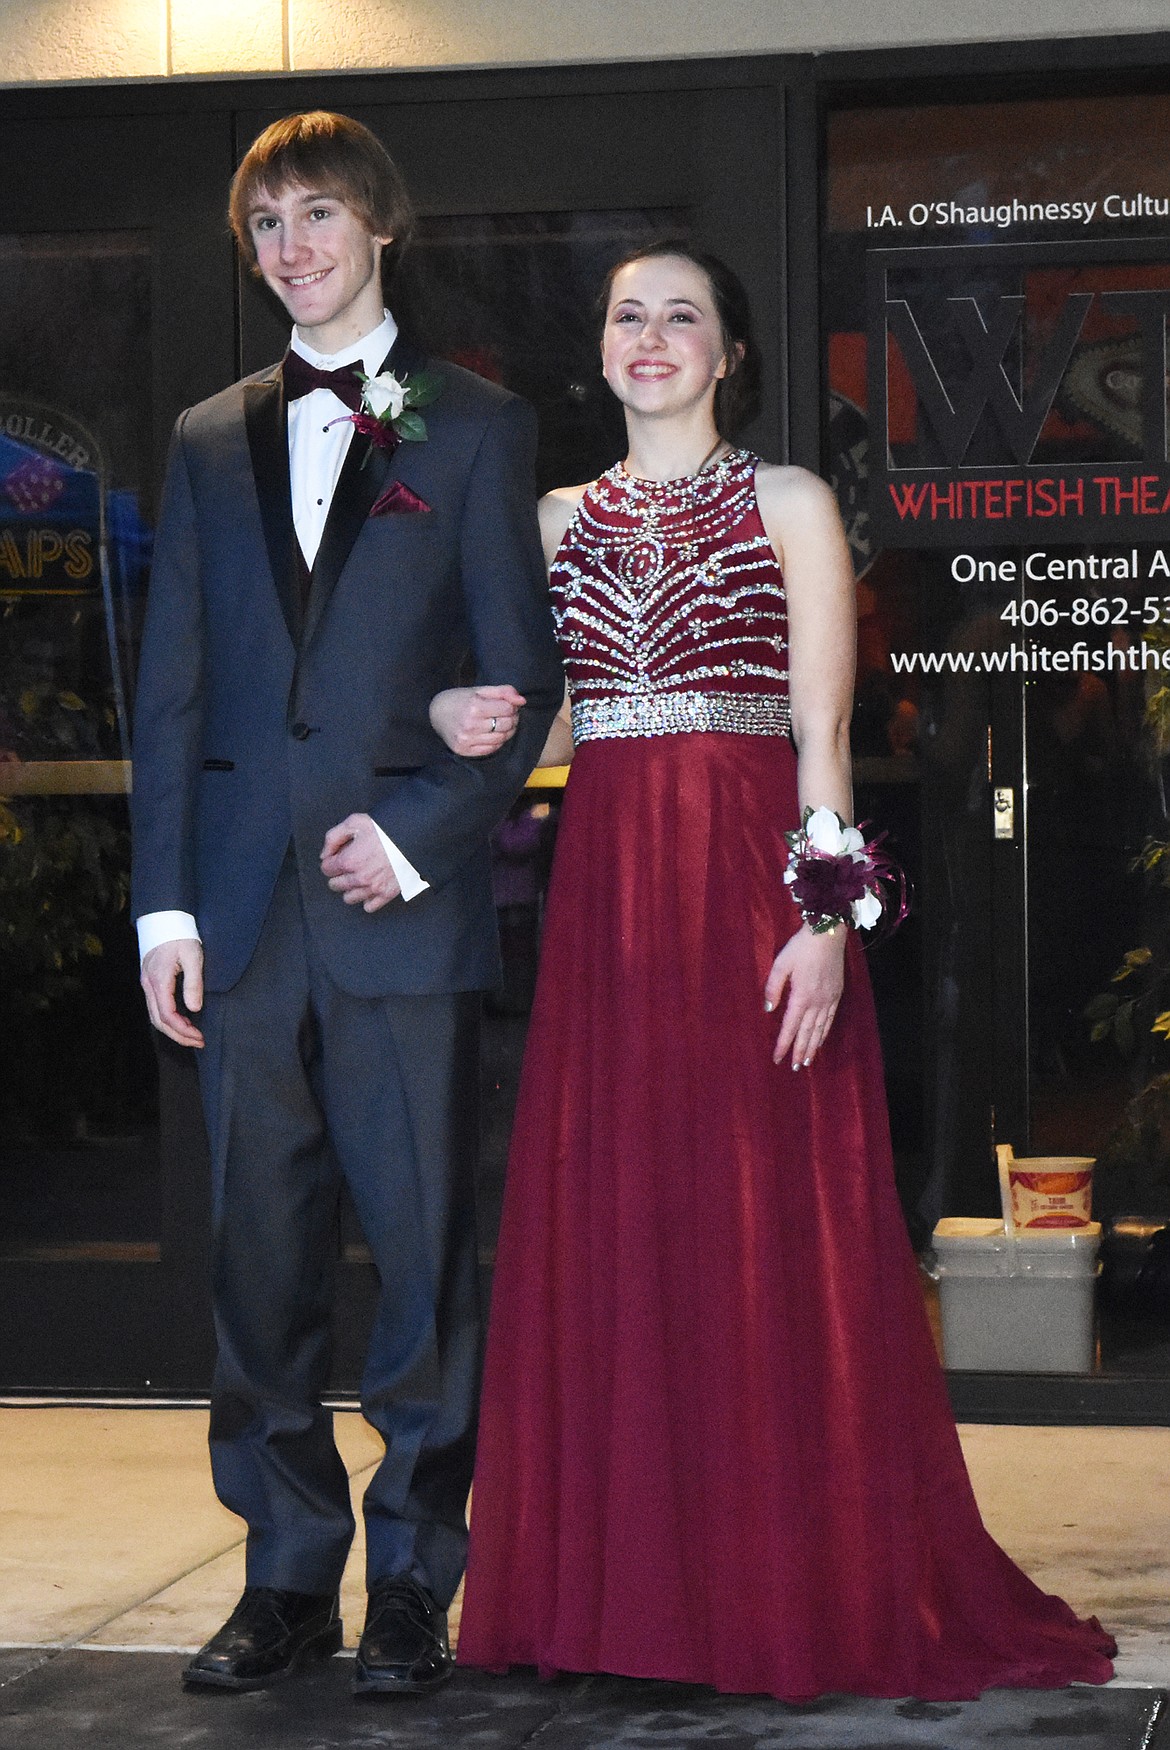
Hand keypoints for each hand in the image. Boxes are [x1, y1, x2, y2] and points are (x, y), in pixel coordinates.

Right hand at [141, 938, 203, 1047]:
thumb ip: (193, 983)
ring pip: (155, 1016)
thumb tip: (194, 1009)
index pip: (167, 1015)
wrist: (164, 920)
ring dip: (172, 1030)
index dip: (183, 1030)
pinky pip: (155, 1008)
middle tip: (198, 1042)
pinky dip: (168, 1020)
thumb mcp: (193, 956)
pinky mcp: (150, 982)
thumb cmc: (180, 936)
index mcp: (158, 981)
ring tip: (192, 1036)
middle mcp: (148, 986)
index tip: (199, 1037)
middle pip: (158, 1021)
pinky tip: (181, 1022)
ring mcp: (147, 984)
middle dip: (178, 1036)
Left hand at [320, 814, 401, 911]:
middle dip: (337, 875)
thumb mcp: (354, 822)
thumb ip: (333, 838)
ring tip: (357, 878)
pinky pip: (369, 907)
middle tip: (347, 866)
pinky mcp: (387, 894)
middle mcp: (358, 878)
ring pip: (349, 898)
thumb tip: (324, 854)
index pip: (326, 869)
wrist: (413, 836)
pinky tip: (369, 888)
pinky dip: (367, 900)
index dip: (331, 861)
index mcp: (349, 860)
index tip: (338, 857)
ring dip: (350, 889)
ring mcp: (373, 888)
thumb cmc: (385, 828)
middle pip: (335, 885)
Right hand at [428, 684, 524, 756]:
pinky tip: (491, 733)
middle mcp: (470, 725)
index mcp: (474, 706)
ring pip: (501, 739)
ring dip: (506, 731)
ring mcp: (467, 740)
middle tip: (506, 715)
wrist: (435, 714)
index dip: (512, 707)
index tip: (507, 705)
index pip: (508, 710)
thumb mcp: (480, 690)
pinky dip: (496, 741)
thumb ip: (503, 692)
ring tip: (499, 723)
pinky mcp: (464, 751)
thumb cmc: (459, 699)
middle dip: (512, 719)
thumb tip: (522, 701)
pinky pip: (491, 749)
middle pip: (507, 725)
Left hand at [764, 924, 845, 1070]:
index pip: (790, 1027)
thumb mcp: (781, 964)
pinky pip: (830, 1019)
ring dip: (813, 1046)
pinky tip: (820, 1040)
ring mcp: (829, 999)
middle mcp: (817, 1002)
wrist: (828, 933)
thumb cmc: (801, 947)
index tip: (777, 1059)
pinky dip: (824, 1032)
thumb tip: (769, 1010)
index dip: (783, 1044)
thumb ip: (773, 988)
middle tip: (794, 1068)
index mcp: (801, 996)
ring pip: (820, 1029)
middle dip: (800, 1051)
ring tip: (807, 1061)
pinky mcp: (837, 994)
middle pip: (807, 1033)